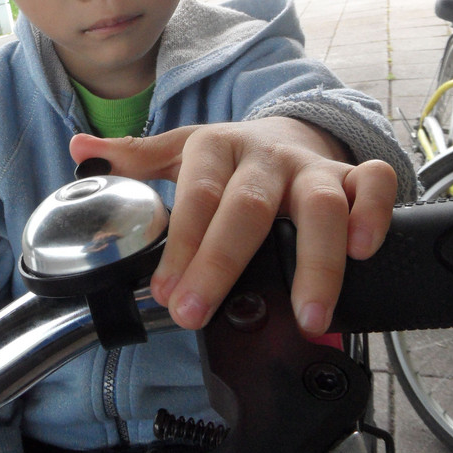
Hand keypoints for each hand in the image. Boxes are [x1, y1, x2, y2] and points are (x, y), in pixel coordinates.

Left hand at [69, 118, 397, 336]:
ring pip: (319, 204)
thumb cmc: (227, 160)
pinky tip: (361, 252)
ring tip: (306, 315)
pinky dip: (372, 214)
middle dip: (222, 265)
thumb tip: (80, 149)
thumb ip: (133, 159)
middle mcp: (263, 158)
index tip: (165, 294)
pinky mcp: (351, 175)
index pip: (195, 198)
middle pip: (247, 208)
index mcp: (214, 150)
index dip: (181, 247)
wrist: (285, 137)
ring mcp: (310, 167)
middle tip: (197, 315)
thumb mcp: (179, 155)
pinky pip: (373, 184)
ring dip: (314, 262)